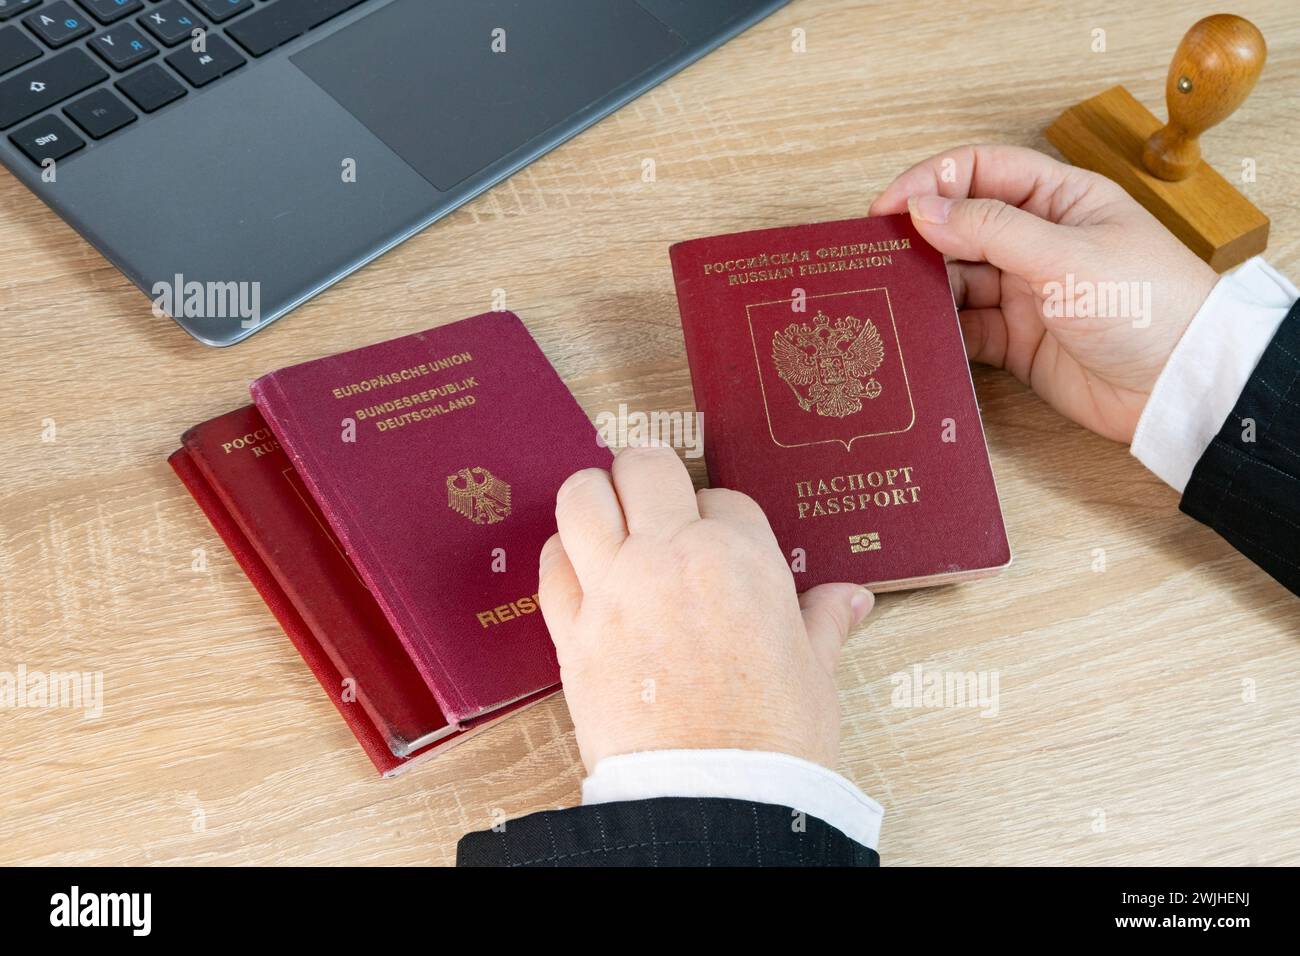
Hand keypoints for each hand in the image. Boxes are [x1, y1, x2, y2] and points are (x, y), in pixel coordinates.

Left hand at [540, 444, 873, 772]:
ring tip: (607, 522)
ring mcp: (615, 589)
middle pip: (644, 467)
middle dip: (648, 477)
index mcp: (741, 557)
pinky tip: (581, 574)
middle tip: (653, 502)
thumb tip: (851, 599)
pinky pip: (549, 564)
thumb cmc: (772, 741)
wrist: (713, 799)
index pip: (722, 495)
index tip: (715, 539)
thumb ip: (823, 622)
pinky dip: (561, 558)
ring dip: (593, 500)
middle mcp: (671, 556)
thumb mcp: (814, 672)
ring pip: (581, 497)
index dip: (717, 514)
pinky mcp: (572, 631)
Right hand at [869, 145, 1217, 443]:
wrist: (1180, 386)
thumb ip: (990, 229)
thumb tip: (922, 208)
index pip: (980, 171)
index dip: (929, 183)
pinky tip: (919, 334)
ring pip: (957, 280)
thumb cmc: (1148, 305)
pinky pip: (965, 329)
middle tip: (876, 257)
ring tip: (893, 299)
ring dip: (926, 288)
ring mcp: (1025, 292)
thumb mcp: (1066, 255)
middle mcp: (1037, 241)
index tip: (886, 209)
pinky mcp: (1017, 341)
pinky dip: (941, 332)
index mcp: (1059, 200)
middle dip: (918, 239)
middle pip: (960, 226)